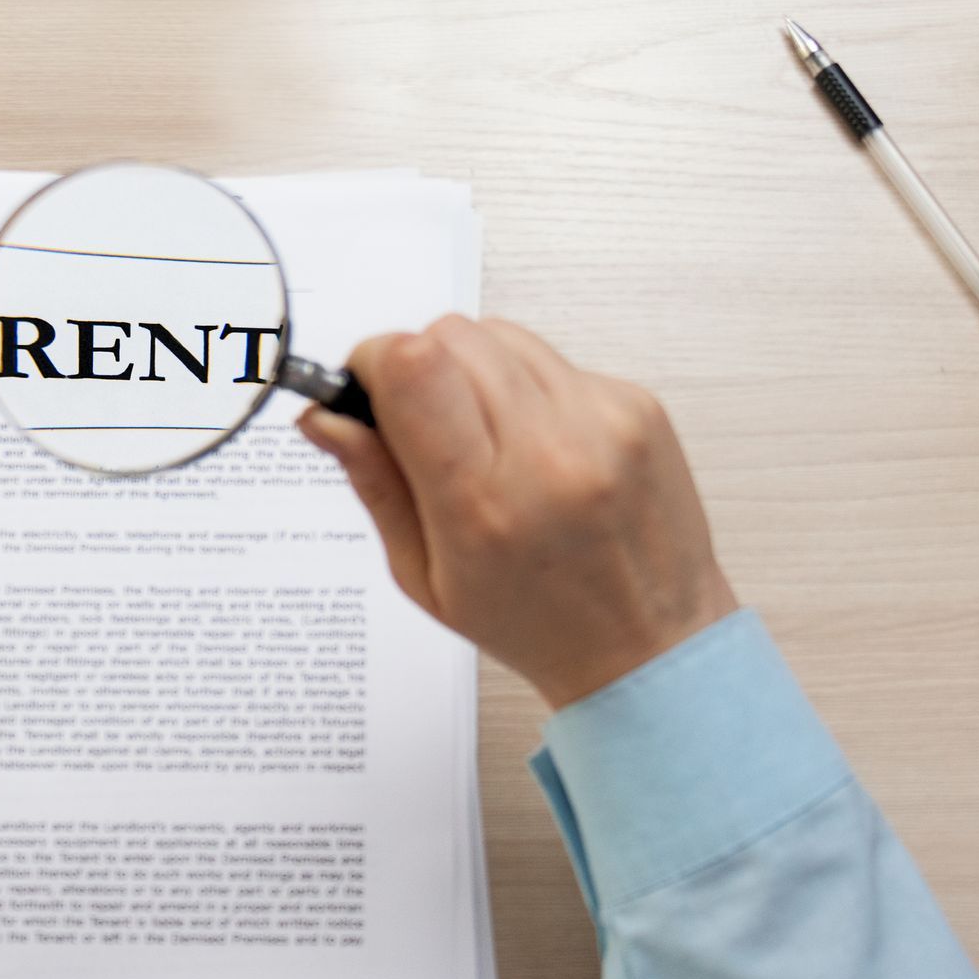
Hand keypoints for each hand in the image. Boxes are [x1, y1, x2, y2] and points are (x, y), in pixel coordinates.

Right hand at [297, 316, 735, 708]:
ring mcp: (603, 422)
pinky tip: (534, 444)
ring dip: (471, 370)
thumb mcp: (425, 577)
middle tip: (421, 424)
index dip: (373, 361)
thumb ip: (373, 484)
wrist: (654, 644)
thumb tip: (323, 415)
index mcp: (484, 506)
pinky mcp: (637, 404)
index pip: (413, 367)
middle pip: (449, 336)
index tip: (367, 390)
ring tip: (484, 438)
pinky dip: (524, 386)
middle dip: (416, 365)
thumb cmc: (537, 623)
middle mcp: (550, 454)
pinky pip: (550, 357)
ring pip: (498, 334)